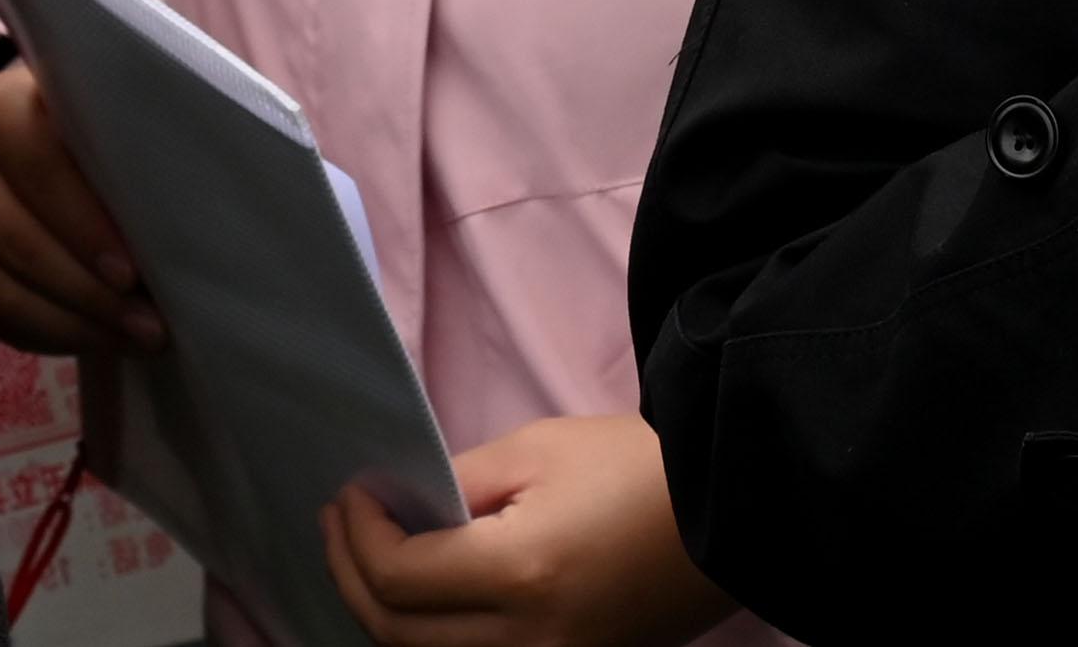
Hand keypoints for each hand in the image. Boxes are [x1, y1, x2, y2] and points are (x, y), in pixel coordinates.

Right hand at [0, 62, 164, 356]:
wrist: (55, 128)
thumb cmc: (110, 117)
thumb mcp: (122, 108)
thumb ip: (141, 138)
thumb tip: (195, 198)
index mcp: (0, 108)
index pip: (41, 173)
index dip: (85, 228)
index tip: (132, 272)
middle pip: (18, 240)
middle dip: (88, 291)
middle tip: (150, 323)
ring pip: (2, 287)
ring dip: (75, 322)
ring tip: (138, 338)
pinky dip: (51, 333)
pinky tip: (101, 338)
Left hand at [324, 414, 736, 646]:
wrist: (734, 512)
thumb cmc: (644, 468)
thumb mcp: (544, 449)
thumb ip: (462, 482)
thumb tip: (401, 506)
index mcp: (523, 574)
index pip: (401, 575)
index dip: (359, 535)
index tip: (350, 495)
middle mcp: (527, 641)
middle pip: (397, 631)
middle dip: (354, 573)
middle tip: (342, 522)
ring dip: (386, 610)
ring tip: (371, 556)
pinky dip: (432, 633)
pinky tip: (423, 593)